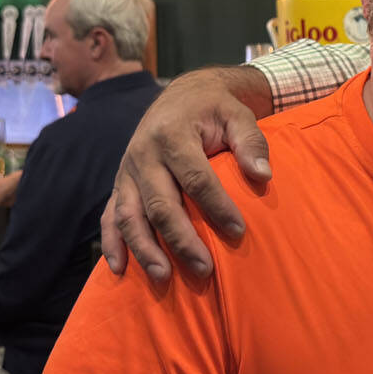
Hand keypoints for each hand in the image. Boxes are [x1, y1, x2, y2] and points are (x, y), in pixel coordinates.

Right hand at [101, 67, 273, 281]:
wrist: (181, 96)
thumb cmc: (214, 110)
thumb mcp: (238, 115)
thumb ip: (251, 142)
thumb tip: (263, 175)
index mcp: (173, 135)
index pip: (196, 177)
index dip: (216, 206)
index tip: (238, 231)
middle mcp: (143, 154)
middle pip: (160, 204)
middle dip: (181, 240)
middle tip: (205, 270)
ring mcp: (127, 172)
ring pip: (130, 216)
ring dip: (145, 250)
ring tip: (164, 278)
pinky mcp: (119, 184)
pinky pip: (109, 216)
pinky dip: (112, 243)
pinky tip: (119, 270)